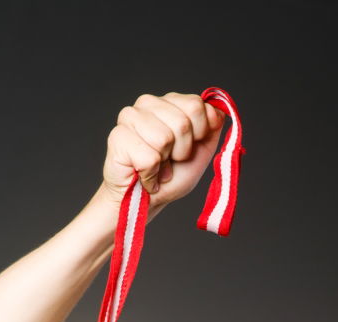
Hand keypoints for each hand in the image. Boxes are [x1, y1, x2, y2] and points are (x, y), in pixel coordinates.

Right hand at [101, 91, 224, 210]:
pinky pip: (149, 157)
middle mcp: (148, 103)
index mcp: (169, 103)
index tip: (188, 148)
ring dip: (164, 163)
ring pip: (164, 138)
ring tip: (156, 167)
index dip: (199, 133)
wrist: (147, 202)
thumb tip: (220, 110)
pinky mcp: (117, 137)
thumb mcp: (200, 152)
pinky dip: (150, 175)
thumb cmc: (171, 177)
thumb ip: (212, 128)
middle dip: (182, 151)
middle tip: (170, 161)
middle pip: (183, 122)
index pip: (196, 105)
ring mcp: (130, 116)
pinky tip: (144, 175)